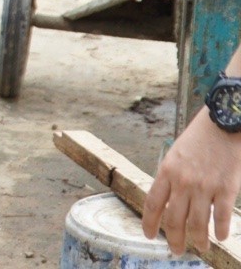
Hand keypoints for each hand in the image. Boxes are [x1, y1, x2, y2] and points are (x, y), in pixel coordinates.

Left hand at [143, 106, 240, 254]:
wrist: (222, 124)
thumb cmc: (199, 138)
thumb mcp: (175, 155)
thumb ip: (170, 177)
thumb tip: (167, 199)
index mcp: (167, 172)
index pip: (153, 204)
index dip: (150, 223)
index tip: (150, 236)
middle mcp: (183, 182)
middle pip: (175, 219)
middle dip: (174, 239)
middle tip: (177, 251)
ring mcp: (205, 186)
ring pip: (198, 222)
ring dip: (199, 239)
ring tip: (201, 247)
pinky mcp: (226, 187)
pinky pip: (221, 216)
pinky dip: (221, 229)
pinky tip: (221, 236)